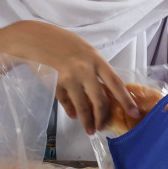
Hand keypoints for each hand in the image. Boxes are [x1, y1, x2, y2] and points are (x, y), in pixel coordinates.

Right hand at [0, 20, 136, 131]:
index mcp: (95, 59)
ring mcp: (69, 78)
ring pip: (82, 106)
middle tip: (104, 127)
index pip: (115, 83)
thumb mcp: (84, 49)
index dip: (126, 99)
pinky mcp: (55, 84)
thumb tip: (106, 90)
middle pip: (99, 100)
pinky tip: (73, 115)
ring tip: (90, 130)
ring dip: (87, 121)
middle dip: (103, 117)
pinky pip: (66, 102)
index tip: (133, 112)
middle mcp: (84, 70)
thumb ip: (95, 67)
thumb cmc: (62, 42)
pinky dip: (70, 110)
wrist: (34, 38)